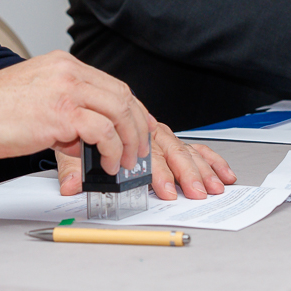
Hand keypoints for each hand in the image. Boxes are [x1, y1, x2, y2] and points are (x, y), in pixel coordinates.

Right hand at [0, 51, 149, 174]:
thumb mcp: (35, 97)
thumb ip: (63, 109)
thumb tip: (81, 135)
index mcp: (63, 65)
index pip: (110, 85)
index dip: (130, 110)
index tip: (136, 129)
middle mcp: (68, 72)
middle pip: (122, 96)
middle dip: (136, 127)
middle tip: (137, 149)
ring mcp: (67, 90)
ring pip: (120, 111)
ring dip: (128, 141)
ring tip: (123, 162)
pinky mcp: (62, 114)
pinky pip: (103, 132)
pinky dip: (111, 150)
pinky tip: (105, 164)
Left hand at [55, 118, 236, 200]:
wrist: (73, 100)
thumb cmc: (75, 122)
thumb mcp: (69, 146)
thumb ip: (74, 165)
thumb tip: (72, 186)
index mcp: (124, 129)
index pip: (145, 152)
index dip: (157, 173)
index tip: (165, 190)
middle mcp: (143, 130)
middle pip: (169, 149)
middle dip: (185, 171)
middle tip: (195, 190)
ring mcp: (157, 133)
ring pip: (183, 147)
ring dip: (201, 168)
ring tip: (214, 186)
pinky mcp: (166, 136)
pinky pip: (191, 146)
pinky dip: (209, 158)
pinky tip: (221, 171)